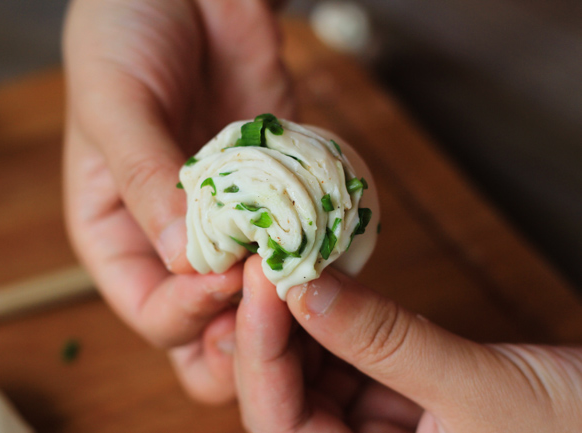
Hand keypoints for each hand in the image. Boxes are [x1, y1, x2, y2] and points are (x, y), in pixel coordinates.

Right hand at [63, 0, 292, 402]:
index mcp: (117, 233)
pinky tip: (331, 241)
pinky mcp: (274, 190)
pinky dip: (316, 247)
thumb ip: (145, 181)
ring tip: (308, 277)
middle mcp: (172, 238)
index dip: (186, 311)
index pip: (149, 309)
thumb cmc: (126, 31)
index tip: (226, 279)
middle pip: (206, 322)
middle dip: (239, 329)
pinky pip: (297, 236)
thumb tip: (185, 261)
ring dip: (285, 295)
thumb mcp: (115, 102)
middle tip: (275, 311)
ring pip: (258, 292)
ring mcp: (229, 219)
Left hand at [235, 255, 581, 431]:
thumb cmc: (573, 432)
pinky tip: (331, 280)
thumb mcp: (476, 388)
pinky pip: (350, 360)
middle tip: (268, 261)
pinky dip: (339, 320)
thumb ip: (385, 340)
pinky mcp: (395, 403)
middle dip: (272, 329)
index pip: (281, 424)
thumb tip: (306, 287)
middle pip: (285, 398)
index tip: (262, 279)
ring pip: (312, 375)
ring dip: (302, 319)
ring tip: (295, 262)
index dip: (262, 350)